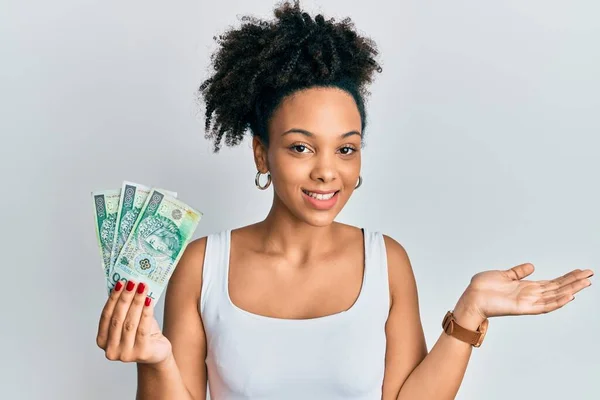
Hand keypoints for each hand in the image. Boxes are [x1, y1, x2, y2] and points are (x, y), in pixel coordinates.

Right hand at [96, 280, 171, 364]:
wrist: (158, 352)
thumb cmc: (142, 334)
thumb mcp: (129, 321)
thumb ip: (124, 309)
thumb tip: (125, 285)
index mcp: (102, 341)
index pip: (106, 316)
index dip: (113, 298)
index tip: (120, 283)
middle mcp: (111, 350)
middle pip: (117, 319)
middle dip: (125, 298)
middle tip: (132, 282)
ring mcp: (125, 354)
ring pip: (130, 323)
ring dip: (136, 302)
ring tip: (143, 287)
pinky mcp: (141, 353)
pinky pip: (143, 329)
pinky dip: (146, 313)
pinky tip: (149, 300)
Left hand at [464, 263, 593, 318]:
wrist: (471, 297)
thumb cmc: (483, 288)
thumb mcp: (504, 275)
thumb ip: (518, 272)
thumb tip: (531, 266)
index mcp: (527, 287)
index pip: (552, 282)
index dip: (567, 277)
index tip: (581, 271)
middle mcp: (530, 295)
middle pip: (557, 288)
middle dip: (574, 281)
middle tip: (590, 274)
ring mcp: (528, 302)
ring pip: (555, 296)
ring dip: (570, 290)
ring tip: (585, 283)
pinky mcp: (522, 307)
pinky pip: (544, 306)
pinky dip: (557, 302)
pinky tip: (569, 296)